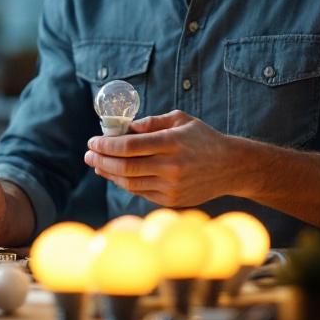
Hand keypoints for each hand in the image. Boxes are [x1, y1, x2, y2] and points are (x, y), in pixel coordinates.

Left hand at [84, 110, 234, 206]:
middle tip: (88, 154)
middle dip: (101, 160)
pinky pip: (140, 192)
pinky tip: (115, 175)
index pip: (129, 145)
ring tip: (97, 164)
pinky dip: (124, 183)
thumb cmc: (203, 139)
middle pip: (125, 166)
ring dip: (108, 173)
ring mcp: (171, 186)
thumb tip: (126, 128)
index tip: (92, 141)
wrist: (231, 167)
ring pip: (129, 182)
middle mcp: (171, 166)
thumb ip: (152, 122)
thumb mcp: (180, 120)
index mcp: (172, 143)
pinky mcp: (171, 200)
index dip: (106, 145)